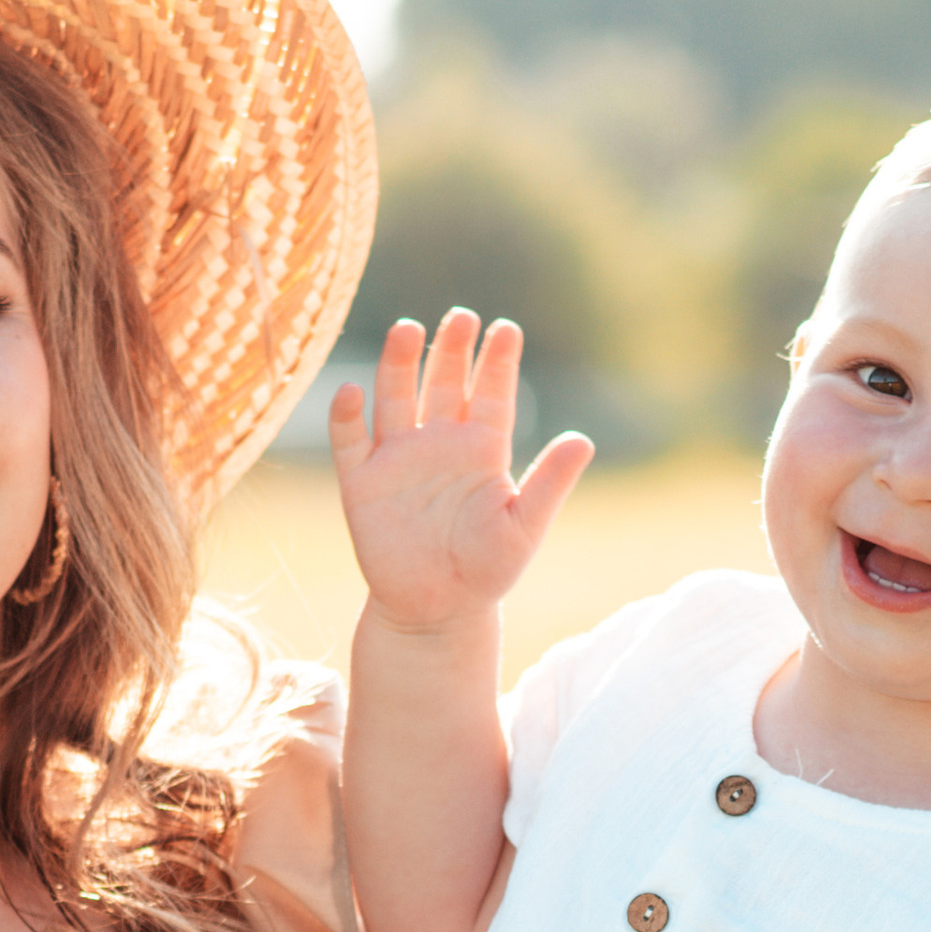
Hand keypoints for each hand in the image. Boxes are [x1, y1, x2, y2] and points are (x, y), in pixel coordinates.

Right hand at [329, 310, 592, 631]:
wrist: (436, 613)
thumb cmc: (486, 572)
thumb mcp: (524, 528)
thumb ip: (550, 483)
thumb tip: (583, 439)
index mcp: (482, 450)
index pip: (492, 394)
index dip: (497, 362)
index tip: (506, 329)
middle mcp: (440, 444)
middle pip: (445, 383)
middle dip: (452, 349)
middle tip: (462, 318)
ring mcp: (398, 459)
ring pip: (396, 398)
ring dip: (399, 364)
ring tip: (408, 329)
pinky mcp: (362, 483)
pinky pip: (351, 442)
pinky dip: (347, 417)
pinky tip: (353, 392)